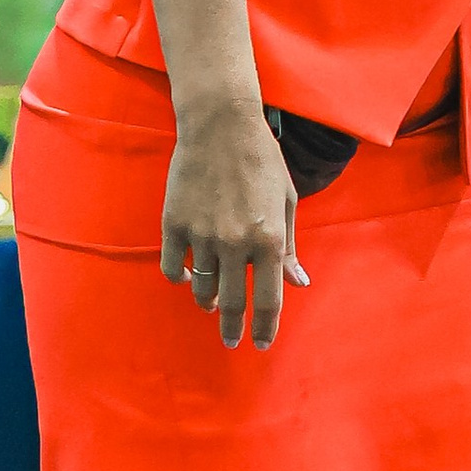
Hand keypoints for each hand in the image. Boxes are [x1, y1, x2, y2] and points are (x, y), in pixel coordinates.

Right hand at [159, 99, 305, 347]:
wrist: (221, 125)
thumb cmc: (262, 161)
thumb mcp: (287, 201)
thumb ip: (289, 246)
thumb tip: (298, 283)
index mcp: (269, 239)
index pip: (269, 300)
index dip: (265, 328)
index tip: (261, 345)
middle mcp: (235, 243)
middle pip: (230, 304)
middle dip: (232, 329)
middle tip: (231, 341)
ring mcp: (202, 235)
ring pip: (201, 288)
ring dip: (207, 302)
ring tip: (211, 305)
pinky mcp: (174, 224)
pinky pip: (172, 267)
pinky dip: (180, 278)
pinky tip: (187, 279)